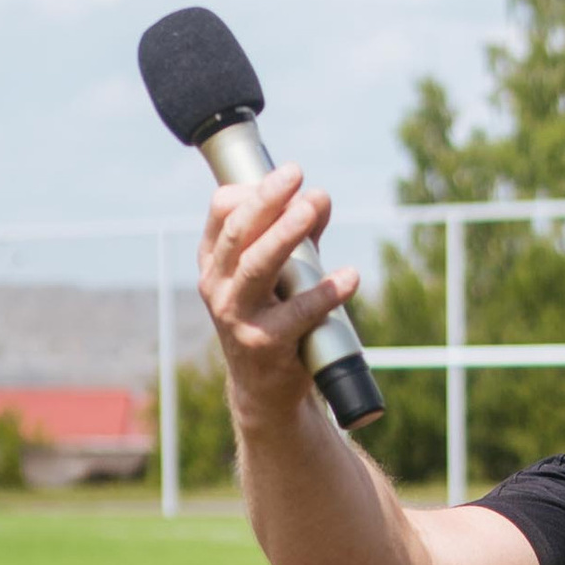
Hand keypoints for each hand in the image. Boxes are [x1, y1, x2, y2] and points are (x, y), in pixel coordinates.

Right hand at [199, 163, 361, 423]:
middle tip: (297, 174)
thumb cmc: (275, 319)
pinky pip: (297, 313)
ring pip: (256, 266)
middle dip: (267, 200)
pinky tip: (350, 276)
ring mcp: (236, 316)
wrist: (266, 389)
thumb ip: (301, 236)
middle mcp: (217, 286)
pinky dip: (326, 293)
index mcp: (215, 262)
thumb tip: (320, 197)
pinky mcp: (263, 344)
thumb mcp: (283, 273)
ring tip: (313, 207)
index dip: (253, 190)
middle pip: (238, 233)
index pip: (222, 212)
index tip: (289, 176)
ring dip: (285, 234)